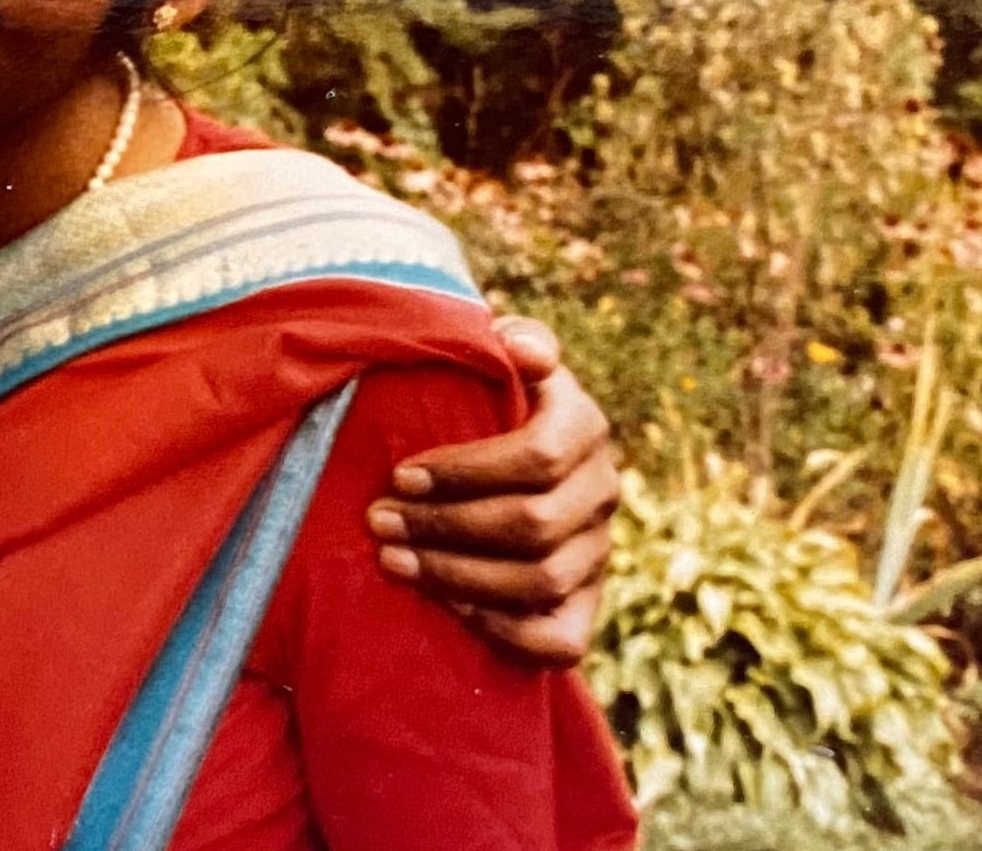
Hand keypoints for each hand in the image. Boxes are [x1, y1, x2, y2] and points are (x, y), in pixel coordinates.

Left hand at [365, 313, 618, 666]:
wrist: (507, 467)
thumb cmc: (483, 403)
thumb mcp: (496, 362)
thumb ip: (514, 343)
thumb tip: (517, 346)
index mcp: (585, 425)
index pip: (538, 454)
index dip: (465, 469)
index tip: (399, 474)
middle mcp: (603, 490)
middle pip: (534, 522)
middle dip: (445, 525)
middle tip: (379, 520)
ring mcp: (599, 552)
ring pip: (542, 579)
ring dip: (459, 575)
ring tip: (393, 560)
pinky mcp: (586, 604)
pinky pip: (562, 639)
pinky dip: (505, 629)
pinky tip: (449, 607)